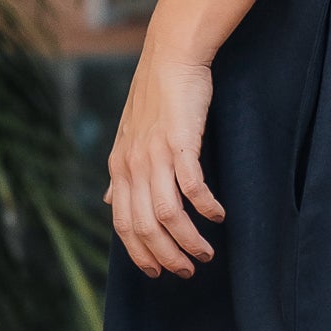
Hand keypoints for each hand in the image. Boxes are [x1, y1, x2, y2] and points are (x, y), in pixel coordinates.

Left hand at [106, 44, 221, 276]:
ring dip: (188, 240)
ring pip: (167, 214)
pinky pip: (191, 187)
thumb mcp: (130, 138)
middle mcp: (132, 165)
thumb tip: (111, 202)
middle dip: (166, 256)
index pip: (122, 225)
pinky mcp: (180, 143)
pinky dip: (206, 207)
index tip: (158, 273)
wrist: (170, 56)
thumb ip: (123, 175)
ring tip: (207, 252)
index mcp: (119, 167)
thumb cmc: (156, 97)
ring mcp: (155, 154)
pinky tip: (219, 215)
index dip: (140, 254)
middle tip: (189, 270)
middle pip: (144, 227)